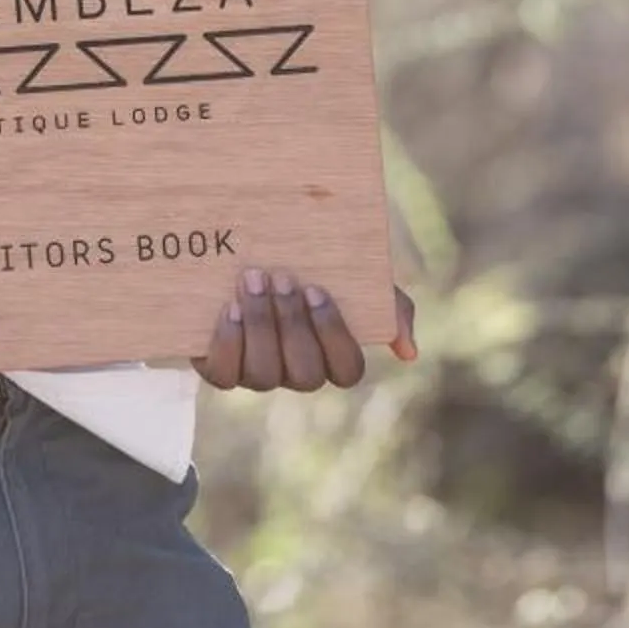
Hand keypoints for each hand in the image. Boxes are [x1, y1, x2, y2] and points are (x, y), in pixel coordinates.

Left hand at [193, 267, 418, 391]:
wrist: (248, 252)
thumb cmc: (314, 267)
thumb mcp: (358, 277)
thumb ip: (390, 307)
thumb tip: (408, 351)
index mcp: (330, 356)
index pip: (347, 370)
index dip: (333, 335)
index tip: (317, 290)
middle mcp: (295, 372)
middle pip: (305, 375)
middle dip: (293, 326)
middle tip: (282, 278)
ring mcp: (257, 373)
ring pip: (264, 375)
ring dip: (259, 327)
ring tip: (252, 281)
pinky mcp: (220, 367)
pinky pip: (223, 375)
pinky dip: (227, 343)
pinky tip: (228, 308)